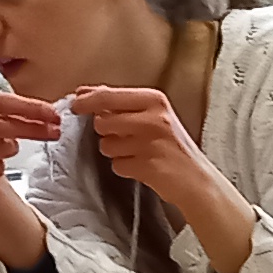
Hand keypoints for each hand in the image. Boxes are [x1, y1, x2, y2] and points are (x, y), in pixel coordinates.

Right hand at [0, 87, 64, 188]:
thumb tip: (49, 114)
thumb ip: (17, 112)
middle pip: (1, 123)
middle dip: (32, 127)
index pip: (1, 101)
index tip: (53, 114)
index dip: (30, 107)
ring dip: (11, 148)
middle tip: (54, 131)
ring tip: (9, 147)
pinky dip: (0, 167)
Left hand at [68, 85, 232, 214]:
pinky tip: (143, 166)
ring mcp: (150, 142)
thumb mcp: (154, 115)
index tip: (76, 105)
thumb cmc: (172, 146)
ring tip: (139, 153)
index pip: (107, 95)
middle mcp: (154, 118)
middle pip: (102, 122)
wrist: (196, 179)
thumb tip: (83, 93)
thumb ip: (121, 104)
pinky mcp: (147, 165)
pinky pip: (117, 165)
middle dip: (107, 132)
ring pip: (106, 145)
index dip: (85, 101)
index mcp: (154, 99)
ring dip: (117, 152)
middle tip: (127, 137)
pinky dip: (125, 168)